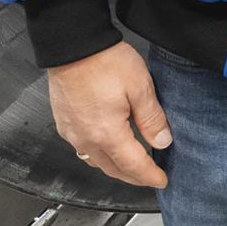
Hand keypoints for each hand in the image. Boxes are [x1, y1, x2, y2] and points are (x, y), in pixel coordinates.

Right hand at [48, 41, 171, 187]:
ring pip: (95, 161)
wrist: (72, 45)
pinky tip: (107, 147)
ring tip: (131, 166)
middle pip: (112, 169)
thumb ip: (151, 118)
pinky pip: (83, 148)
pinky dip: (99, 155)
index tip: (161, 180)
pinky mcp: (64, 122)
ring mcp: (72, 132)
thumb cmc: (103, 61)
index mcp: (107, 133)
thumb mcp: (139, 86)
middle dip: (133, 177)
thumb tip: (162, 141)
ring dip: (115, 168)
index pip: (133, 165)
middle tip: (149, 177)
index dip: (149, 175)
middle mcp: (85, 138)